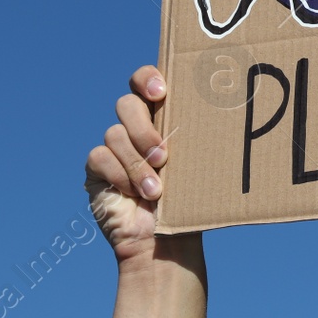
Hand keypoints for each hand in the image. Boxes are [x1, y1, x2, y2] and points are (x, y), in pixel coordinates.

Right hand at [84, 65, 199, 268]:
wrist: (164, 239)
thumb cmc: (187, 198)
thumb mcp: (193, 163)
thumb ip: (192, 136)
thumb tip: (220, 111)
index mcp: (160, 116)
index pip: (144, 81)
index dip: (147, 79)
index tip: (161, 94)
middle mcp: (134, 127)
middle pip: (126, 103)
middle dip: (143, 128)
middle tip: (163, 155)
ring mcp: (114, 146)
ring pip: (115, 133)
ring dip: (137, 163)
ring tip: (156, 190)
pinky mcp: (97, 168)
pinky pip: (100, 157)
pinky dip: (120, 175)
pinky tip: (134, 194)